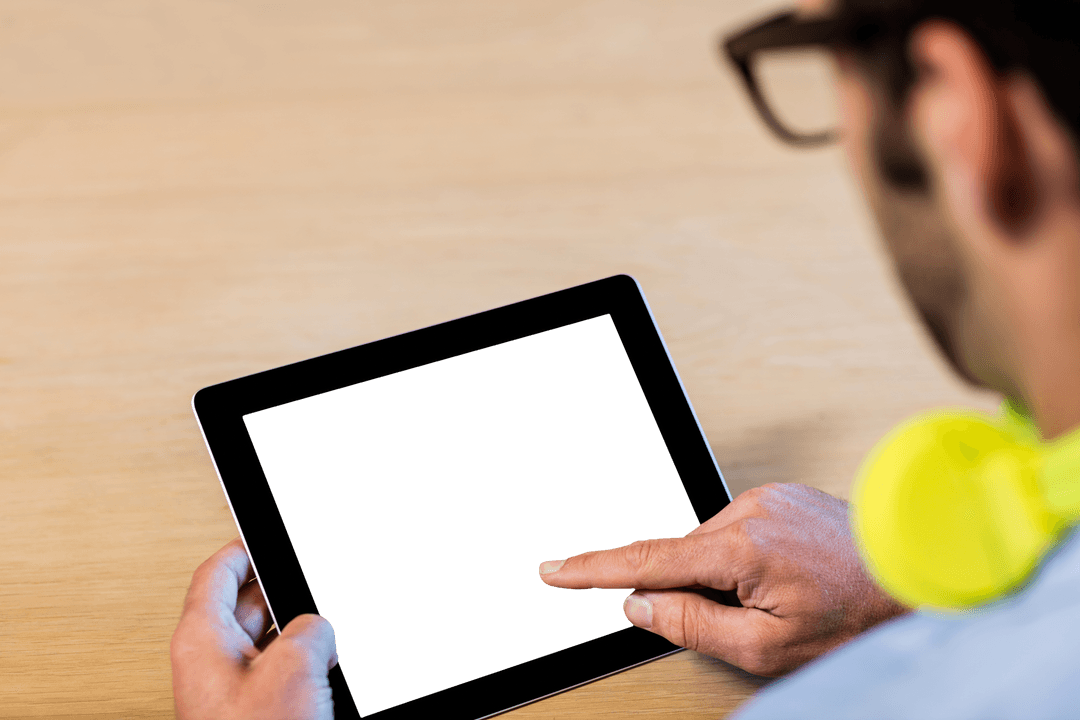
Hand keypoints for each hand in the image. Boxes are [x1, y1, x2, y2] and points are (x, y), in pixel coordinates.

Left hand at [171, 537, 338, 719]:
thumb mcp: (293, 668)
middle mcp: (209, 661)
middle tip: (304, 590)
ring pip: (265, 639)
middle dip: (280, 595)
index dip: (243, 549)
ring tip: (319, 643)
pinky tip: (318, 673)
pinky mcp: (247, 706)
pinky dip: (296, 663)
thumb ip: (309, 630)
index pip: (215, 573)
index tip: (263, 537)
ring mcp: (227, 685)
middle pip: (245, 604)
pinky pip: (274, 668)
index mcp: (202, 639)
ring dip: (293, 635)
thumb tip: (317, 631)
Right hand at [539, 483, 909, 676]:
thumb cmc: (853, 617)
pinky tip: (782, 575)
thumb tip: (641, 604)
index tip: (555, 569)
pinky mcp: (780, 493)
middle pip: (681, 556)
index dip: (592, 570)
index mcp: (739, 546)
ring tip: (777, 597)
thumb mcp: (766, 647)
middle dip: (692, 589)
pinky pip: (736, 527)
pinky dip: (741, 555)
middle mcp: (748, 509)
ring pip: (710, 543)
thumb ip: (692, 623)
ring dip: (722, 573)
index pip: (644, 561)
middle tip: (744, 618)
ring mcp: (766, 496)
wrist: (914, 574)